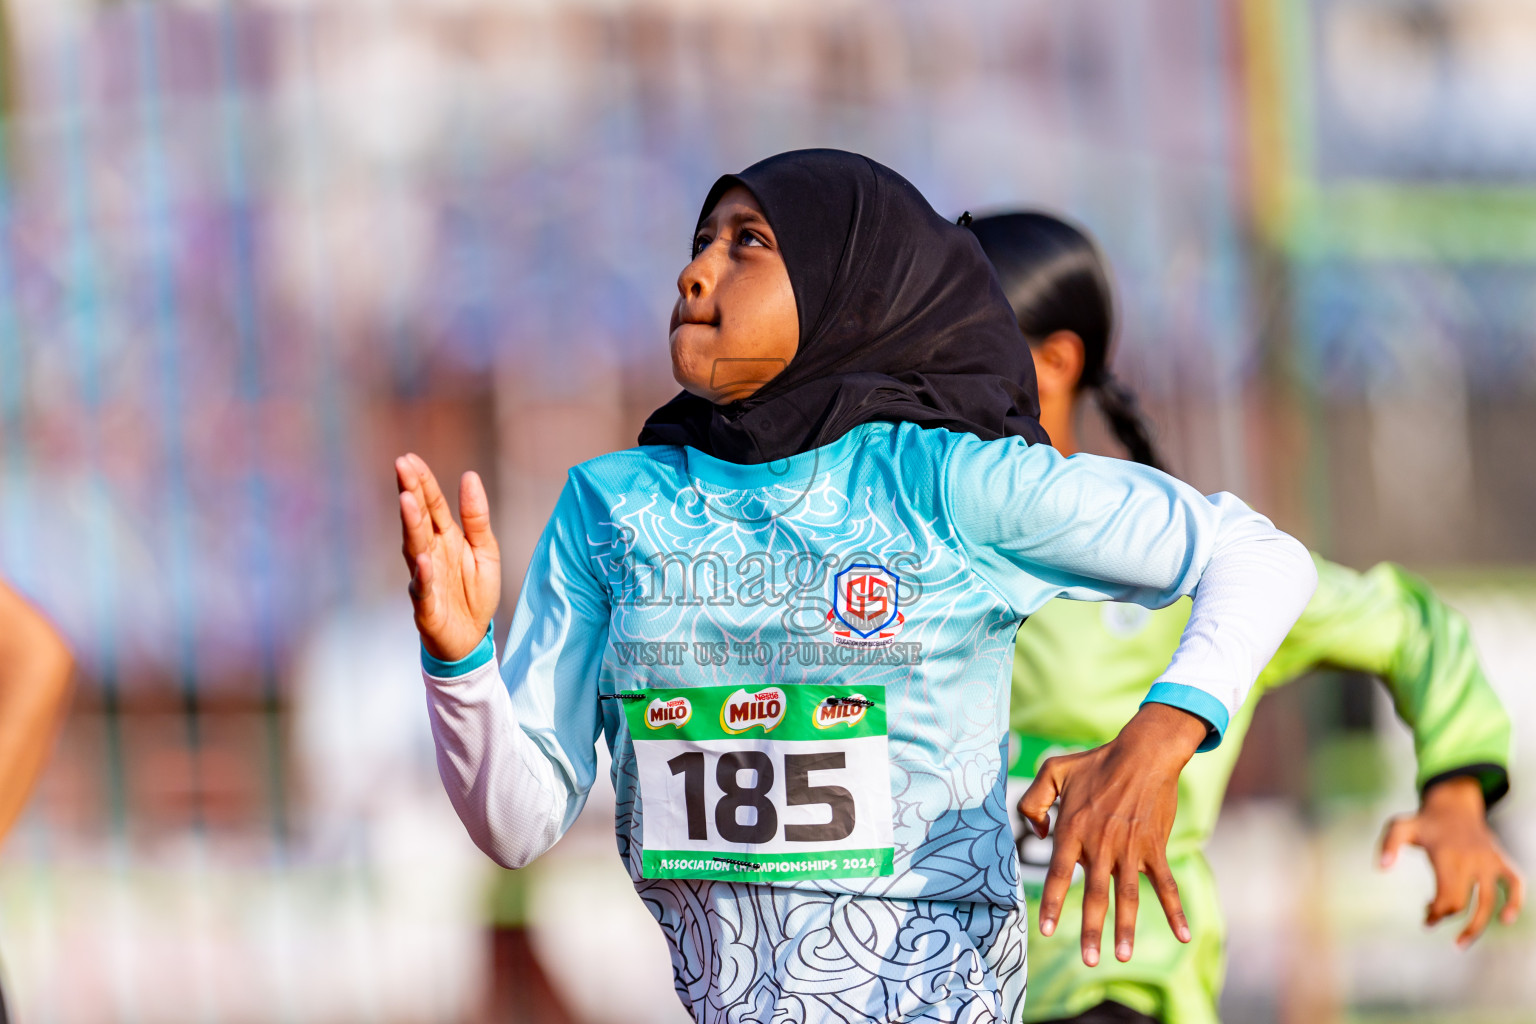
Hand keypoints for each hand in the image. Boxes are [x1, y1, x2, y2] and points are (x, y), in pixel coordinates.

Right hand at [395, 453, 500, 661]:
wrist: (471, 637)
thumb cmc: (475, 592)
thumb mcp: (486, 550)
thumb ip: (477, 517)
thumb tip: (470, 476)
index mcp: (446, 537)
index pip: (432, 504)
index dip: (422, 481)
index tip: (409, 458)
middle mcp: (429, 553)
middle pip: (418, 519)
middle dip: (410, 492)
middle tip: (401, 466)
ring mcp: (425, 577)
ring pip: (414, 547)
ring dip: (411, 524)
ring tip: (407, 499)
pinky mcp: (426, 605)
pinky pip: (423, 587)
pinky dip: (422, 574)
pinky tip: (422, 558)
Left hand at [1019, 702, 1206, 966]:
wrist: (1143, 754)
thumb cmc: (1096, 762)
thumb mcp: (1052, 771)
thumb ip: (1032, 802)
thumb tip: (1038, 835)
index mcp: (1073, 828)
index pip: (1057, 873)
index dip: (1052, 903)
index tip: (1045, 930)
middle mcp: (1100, 843)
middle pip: (1094, 894)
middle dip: (1091, 929)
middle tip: (1089, 961)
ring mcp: (1130, 848)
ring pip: (1128, 896)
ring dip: (1127, 927)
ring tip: (1123, 957)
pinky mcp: (1154, 847)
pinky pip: (1165, 884)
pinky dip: (1175, 911)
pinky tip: (1182, 935)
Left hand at [1379, 775, 1524, 947]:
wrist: (1454, 805)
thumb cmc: (1423, 822)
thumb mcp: (1400, 827)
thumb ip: (1389, 845)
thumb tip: (1382, 869)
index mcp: (1447, 857)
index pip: (1446, 897)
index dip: (1436, 914)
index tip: (1425, 919)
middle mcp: (1471, 861)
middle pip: (1462, 902)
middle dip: (1446, 916)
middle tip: (1430, 919)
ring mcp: (1488, 861)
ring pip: (1489, 901)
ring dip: (1477, 926)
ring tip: (1460, 944)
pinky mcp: (1500, 861)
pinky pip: (1515, 884)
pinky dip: (1515, 901)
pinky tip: (1506, 919)